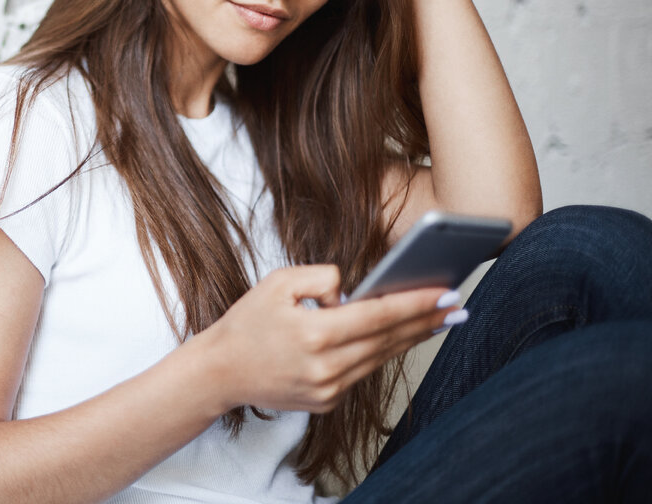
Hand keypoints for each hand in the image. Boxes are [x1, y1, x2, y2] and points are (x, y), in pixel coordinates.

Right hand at [200, 264, 458, 413]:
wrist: (221, 372)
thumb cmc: (247, 322)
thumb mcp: (278, 282)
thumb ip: (322, 277)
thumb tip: (354, 290)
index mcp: (314, 333)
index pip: (378, 315)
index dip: (415, 304)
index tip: (445, 293)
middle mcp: (325, 366)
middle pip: (388, 339)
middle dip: (426, 321)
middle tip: (458, 305)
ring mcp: (327, 389)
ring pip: (379, 358)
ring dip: (410, 338)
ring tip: (439, 320)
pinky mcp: (326, 402)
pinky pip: (361, 372)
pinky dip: (379, 352)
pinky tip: (397, 337)